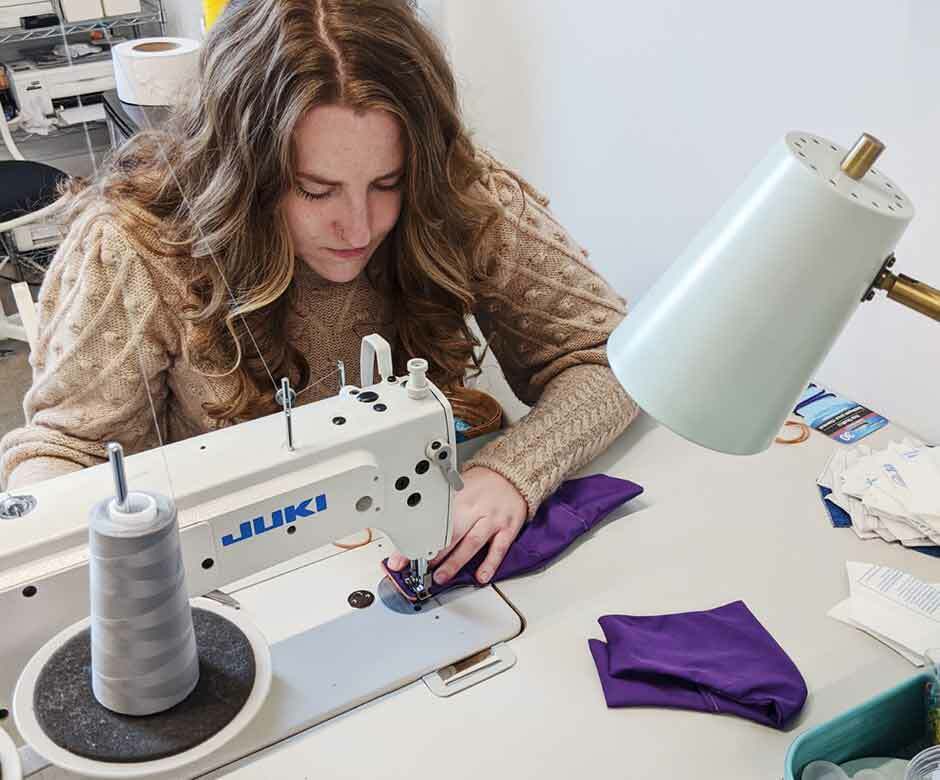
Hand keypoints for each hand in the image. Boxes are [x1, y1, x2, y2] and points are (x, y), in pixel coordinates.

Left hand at [387, 466, 526, 584]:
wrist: (513, 474)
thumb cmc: (483, 484)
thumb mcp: (458, 489)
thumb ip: (442, 509)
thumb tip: (416, 532)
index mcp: (458, 498)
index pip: (433, 521)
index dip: (417, 539)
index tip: (402, 556)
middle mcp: (474, 508)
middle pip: (451, 532)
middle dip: (434, 552)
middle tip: (420, 567)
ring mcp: (492, 519)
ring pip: (471, 542)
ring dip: (455, 561)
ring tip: (441, 576)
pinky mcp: (508, 528)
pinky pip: (498, 548)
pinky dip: (489, 563)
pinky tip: (481, 576)